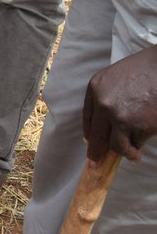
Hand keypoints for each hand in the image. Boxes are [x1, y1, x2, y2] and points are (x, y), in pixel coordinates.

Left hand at [83, 45, 156, 163]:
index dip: (90, 134)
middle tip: (94, 164)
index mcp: (95, 88)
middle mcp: (103, 104)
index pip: (88, 118)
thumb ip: (108, 97)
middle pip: (96, 137)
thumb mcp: (117, 77)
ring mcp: (121, 117)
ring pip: (117, 146)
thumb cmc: (146, 70)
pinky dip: (140, 146)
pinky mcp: (141, 127)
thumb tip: (106, 126)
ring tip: (133, 156)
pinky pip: (138, 143)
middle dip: (96, 153)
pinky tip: (144, 144)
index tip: (90, 143)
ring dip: (125, 153)